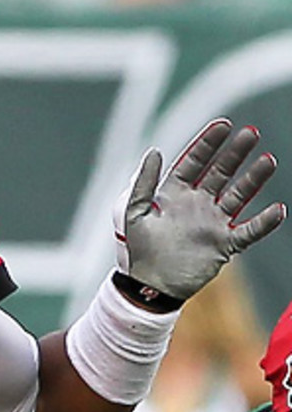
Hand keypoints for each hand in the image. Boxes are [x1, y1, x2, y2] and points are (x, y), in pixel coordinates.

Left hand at [115, 119, 284, 300]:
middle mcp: (197, 205)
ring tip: (269, 160)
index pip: (194, 162)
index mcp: (174, 195)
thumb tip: (154, 150)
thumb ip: (143, 183)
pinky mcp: (224, 244)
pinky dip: (264, 222)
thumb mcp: (134, 213)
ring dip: (254, 179)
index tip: (223, 125)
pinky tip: (279, 209)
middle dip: (235, 154)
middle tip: (251, 133)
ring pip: (238, 195)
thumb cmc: (139, 250)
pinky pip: (249, 231)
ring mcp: (212, 223)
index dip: (208, 144)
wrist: (149, 286)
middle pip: (220, 173)